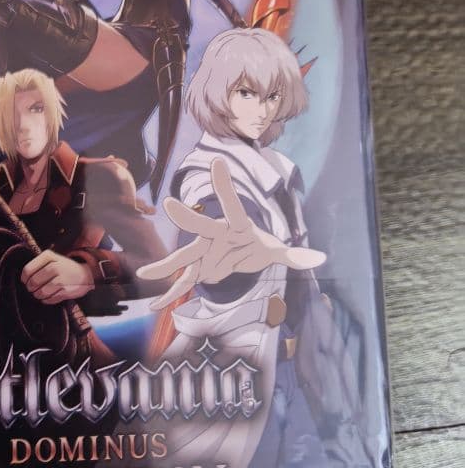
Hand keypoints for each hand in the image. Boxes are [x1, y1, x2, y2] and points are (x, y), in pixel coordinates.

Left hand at [21, 250, 94, 304]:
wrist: (85, 274)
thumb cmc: (64, 267)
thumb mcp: (52, 259)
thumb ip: (37, 265)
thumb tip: (23, 278)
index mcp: (49, 256)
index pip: (28, 270)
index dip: (24, 279)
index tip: (25, 281)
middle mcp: (55, 266)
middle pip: (33, 282)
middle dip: (30, 288)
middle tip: (33, 289)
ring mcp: (61, 279)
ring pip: (40, 292)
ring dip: (38, 295)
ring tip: (41, 293)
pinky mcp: (66, 291)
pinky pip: (49, 299)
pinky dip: (47, 300)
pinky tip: (50, 295)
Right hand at [136, 157, 325, 309]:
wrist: (235, 251)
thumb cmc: (255, 245)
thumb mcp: (275, 250)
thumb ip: (295, 255)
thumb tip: (321, 258)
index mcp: (236, 225)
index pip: (233, 205)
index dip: (224, 185)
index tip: (217, 162)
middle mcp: (214, 234)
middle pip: (201, 227)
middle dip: (186, 217)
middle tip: (169, 204)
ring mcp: (202, 251)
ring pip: (183, 258)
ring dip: (166, 266)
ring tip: (145, 274)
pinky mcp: (197, 268)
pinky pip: (182, 282)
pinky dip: (170, 294)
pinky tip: (156, 305)